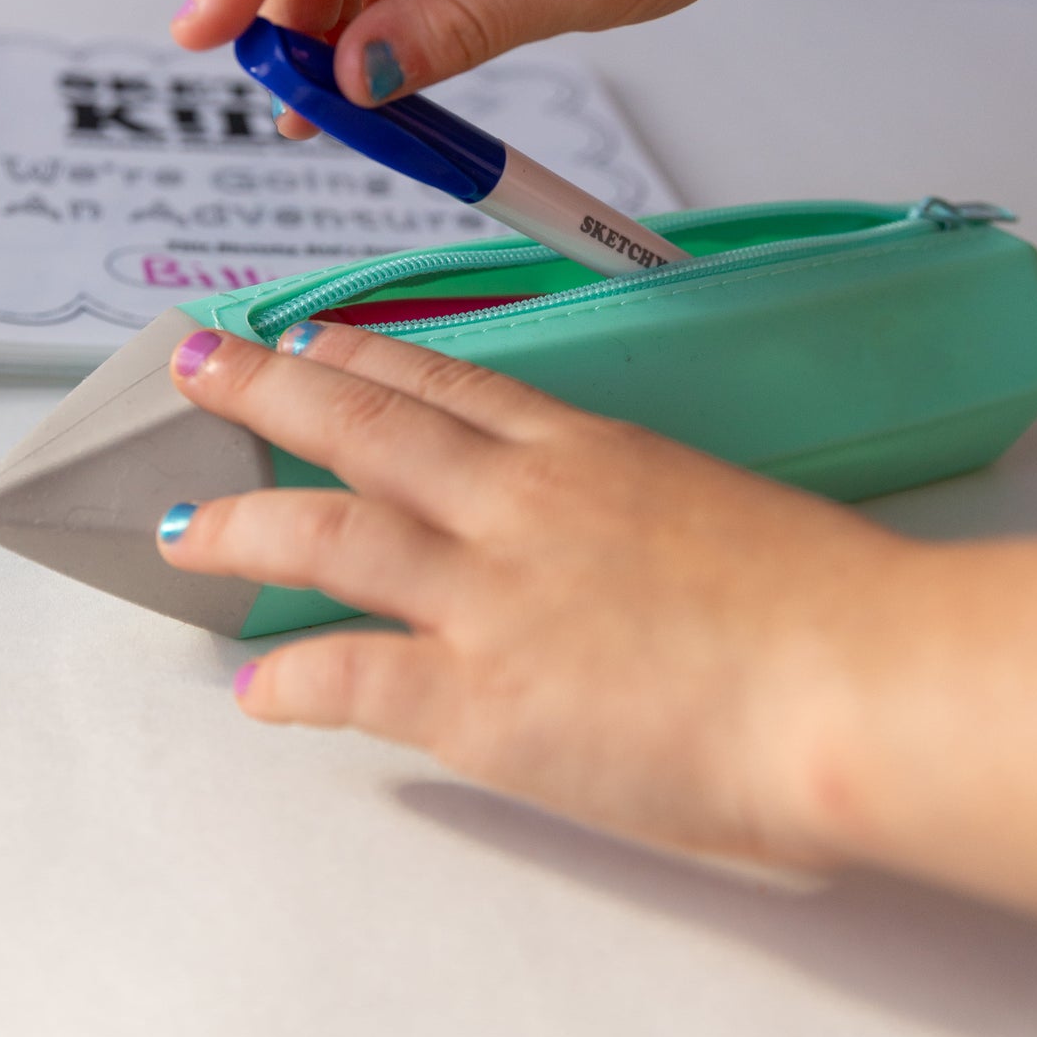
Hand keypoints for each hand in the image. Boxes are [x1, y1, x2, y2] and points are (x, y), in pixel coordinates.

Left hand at [156, 317, 912, 871]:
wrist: (855, 680)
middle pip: (362, 423)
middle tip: (200, 364)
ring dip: (241, 526)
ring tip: (181, 526)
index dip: (367, 357)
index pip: (449, 381)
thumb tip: (624, 557)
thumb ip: (647, 522)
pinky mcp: (476, 696)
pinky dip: (294, 680)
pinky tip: (258, 692)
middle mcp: (519, 502)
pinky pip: (349, 676)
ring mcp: (487, 593)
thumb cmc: (830, 610)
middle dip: (266, 389)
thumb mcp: (723, 518)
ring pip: (326, 532)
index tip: (318, 340)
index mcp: (587, 450)